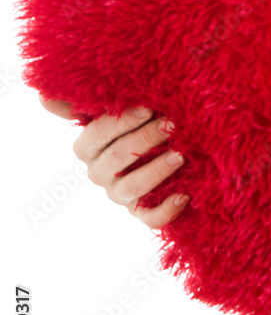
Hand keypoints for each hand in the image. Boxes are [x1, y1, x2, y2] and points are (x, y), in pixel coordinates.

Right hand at [39, 94, 188, 227]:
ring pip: (133, 187)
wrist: (162, 150)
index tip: (149, 109)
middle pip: (118, 158)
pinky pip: (151, 218)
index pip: (98, 135)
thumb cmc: (137, 124)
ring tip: (180, 155)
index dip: (122, 122)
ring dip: (157, 170)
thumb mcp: (111, 111)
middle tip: (172, 124)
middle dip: (146, 139)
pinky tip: (184, 195)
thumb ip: (78, 105)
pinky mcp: (141, 212)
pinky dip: (166, 208)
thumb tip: (43, 96)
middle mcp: (100, 174)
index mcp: (88, 148)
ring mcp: (120, 195)